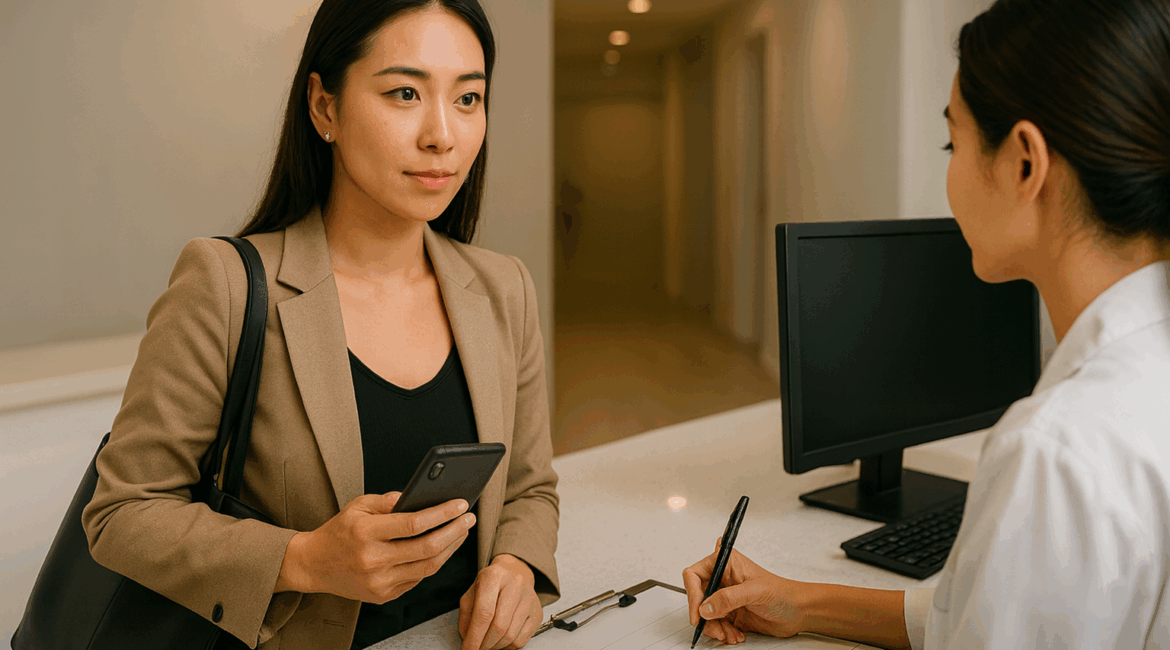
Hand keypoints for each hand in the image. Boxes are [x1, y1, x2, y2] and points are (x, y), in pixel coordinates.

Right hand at [276, 492, 474, 603]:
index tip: (460, 504)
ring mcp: (379, 581)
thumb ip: (388, 500)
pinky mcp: (383, 595)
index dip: (442, 513)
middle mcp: (373, 560)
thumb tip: (419, 497)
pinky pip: (417, 578)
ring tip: (461, 532)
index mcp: (365, 532)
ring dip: (450, 548)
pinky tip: (443, 548)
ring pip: (427, 566)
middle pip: (427, 548)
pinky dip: (433, 562)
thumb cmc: (339, 532)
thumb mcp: (358, 505)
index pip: (414, 524)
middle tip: (468, 518)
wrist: (314, 565)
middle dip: (454, 531)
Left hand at [458, 554, 542, 649]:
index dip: (474, 635)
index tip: (467, 648)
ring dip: (495, 646)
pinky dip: (507, 646)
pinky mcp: (537, 613)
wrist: (511, 578)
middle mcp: (516, 583)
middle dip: (485, 643)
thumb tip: (468, 641)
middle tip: (477, 648)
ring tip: (487, 643)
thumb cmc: (489, 589)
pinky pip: (521, 640)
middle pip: (499, 625)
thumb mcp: (471, 596)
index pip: (485, 611)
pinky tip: (500, 640)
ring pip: (510, 635)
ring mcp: (530, 598)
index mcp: (496, 576)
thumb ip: (467, 617)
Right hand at [682, 543, 808, 644]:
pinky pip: (716, 624)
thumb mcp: (754, 592)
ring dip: (715, 627)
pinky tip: (735, 634)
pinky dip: (722, 632)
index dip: (693, 594)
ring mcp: (726, 597)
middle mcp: (723, 579)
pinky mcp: (730, 613)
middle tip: (714, 628)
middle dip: (704, 616)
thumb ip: (728, 598)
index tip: (697, 612)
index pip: (695, 575)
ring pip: (705, 614)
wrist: (799, 612)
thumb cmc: (783, 592)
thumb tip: (705, 607)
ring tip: (728, 634)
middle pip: (698, 597)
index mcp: (726, 564)